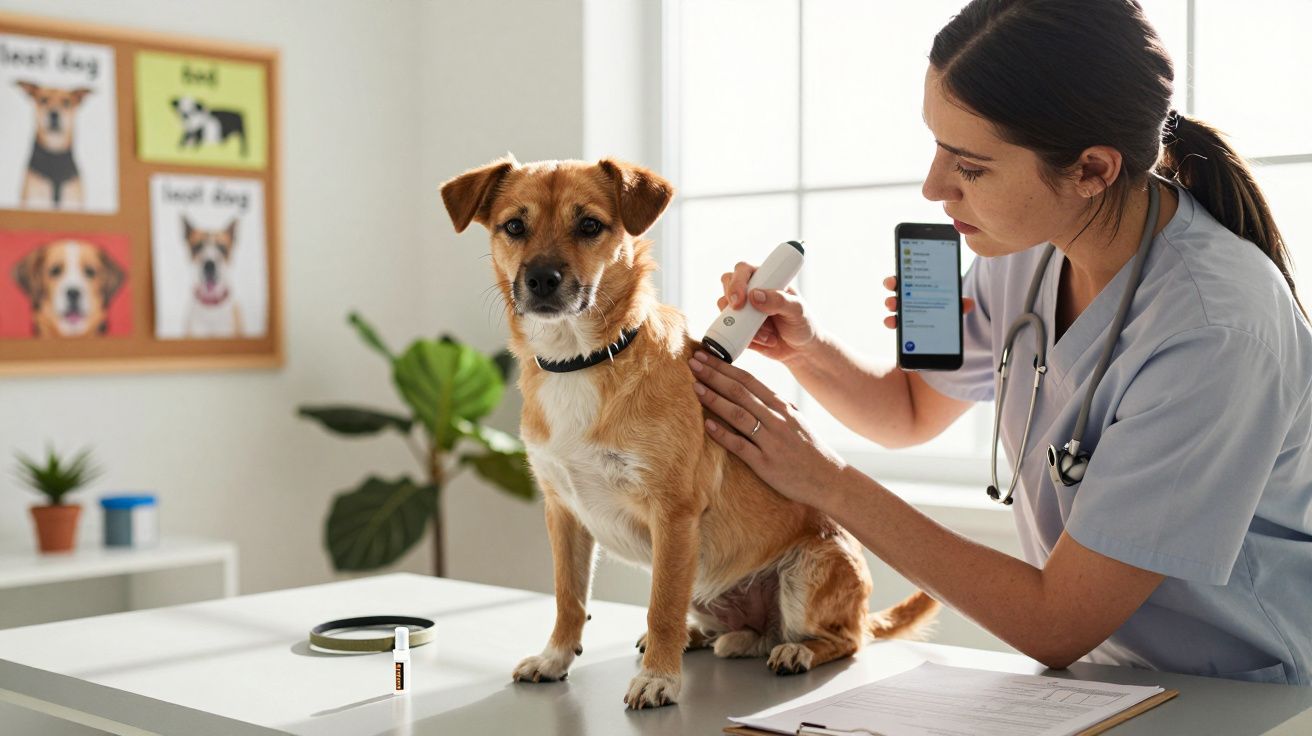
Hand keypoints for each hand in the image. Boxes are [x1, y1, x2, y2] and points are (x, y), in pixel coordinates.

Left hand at [688, 349, 846, 507]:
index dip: (724, 366)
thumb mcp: (795, 421)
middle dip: (714, 375)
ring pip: (739, 414)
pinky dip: (723, 434)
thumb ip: (774, 406)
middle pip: (740, 392)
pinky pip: (741, 446)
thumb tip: (751, 391)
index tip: (705, 355)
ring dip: (715, 399)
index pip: (748, 380)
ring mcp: (771, 441)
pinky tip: (708, 425)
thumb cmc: (808, 450)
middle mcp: (776, 419)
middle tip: (692, 362)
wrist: (829, 479)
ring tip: (695, 387)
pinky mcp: (766, 464)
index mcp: (781, 406)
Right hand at [719, 262, 818, 362]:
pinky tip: (767, 341)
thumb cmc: (803, 324)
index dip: (737, 281)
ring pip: (726, 312)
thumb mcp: (798, 310)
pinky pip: (731, 333)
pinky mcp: (739, 329)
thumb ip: (779, 301)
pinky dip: (748, 339)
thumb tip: (755, 295)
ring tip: (768, 334)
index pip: (743, 270)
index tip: (741, 299)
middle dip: (730, 300)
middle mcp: (751, 292)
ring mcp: (743, 311)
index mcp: (766, 280)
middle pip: (727, 286)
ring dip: (744, 325)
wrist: (801, 350)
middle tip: (740, 312)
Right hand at [882, 275, 974, 329]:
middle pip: (895, 299)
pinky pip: (900, 330)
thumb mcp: (952, 301)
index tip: (892, 283)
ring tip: (892, 321)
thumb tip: (970, 304)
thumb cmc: (945, 303)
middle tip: (892, 303)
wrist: (947, 320)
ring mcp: (906, 316)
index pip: (901, 282)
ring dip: (892, 318)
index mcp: (914, 287)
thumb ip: (959, 302)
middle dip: (891, 301)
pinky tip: (901, 337)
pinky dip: (900, 333)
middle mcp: (907, 300)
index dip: (894, 282)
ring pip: (896, 317)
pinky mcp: (907, 329)